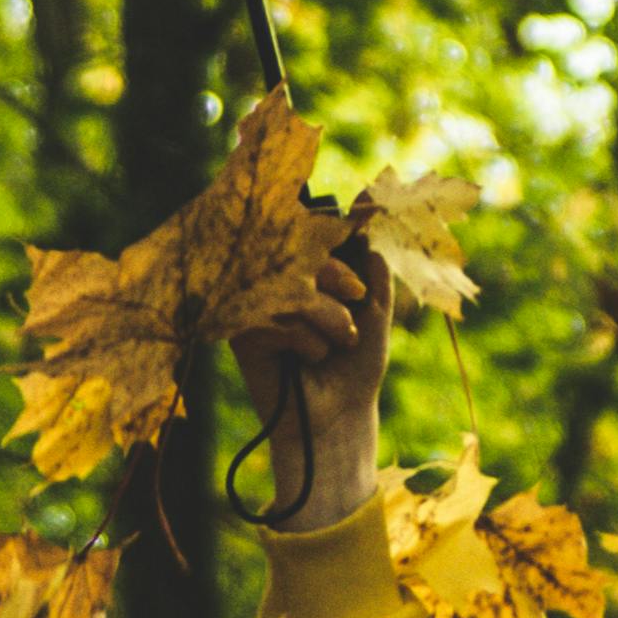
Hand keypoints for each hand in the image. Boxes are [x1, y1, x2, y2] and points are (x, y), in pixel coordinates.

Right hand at [227, 231, 391, 525]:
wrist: (339, 415)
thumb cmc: (357, 363)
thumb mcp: (374, 307)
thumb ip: (371, 262)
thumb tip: (367, 202)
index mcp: (304, 270)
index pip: (313, 230)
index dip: (337, 235)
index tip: (362, 249)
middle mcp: (276, 281)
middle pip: (300, 250)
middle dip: (337, 277)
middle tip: (354, 302)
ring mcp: (258, 304)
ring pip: (296, 289)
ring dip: (329, 320)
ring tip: (334, 345)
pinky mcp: (243, 332)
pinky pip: (280, 320)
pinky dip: (307, 343)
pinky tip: (304, 362)